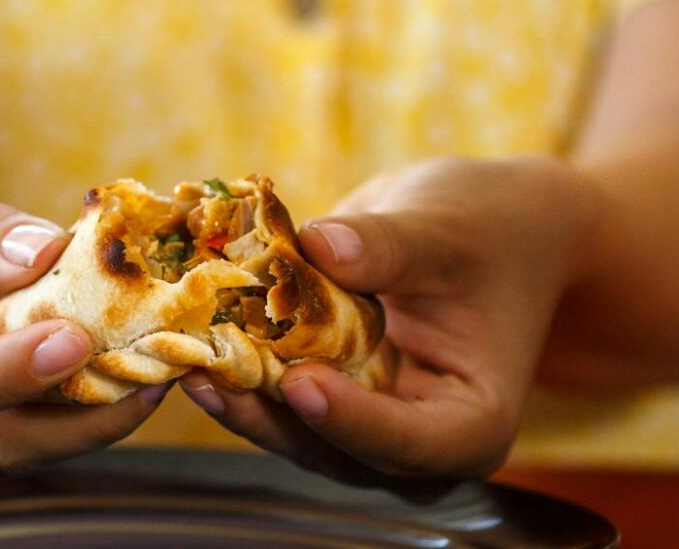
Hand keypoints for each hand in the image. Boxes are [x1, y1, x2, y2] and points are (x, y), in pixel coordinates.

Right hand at [0, 146, 168, 489]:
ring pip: (21, 451)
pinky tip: (137, 372)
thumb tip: (42, 252)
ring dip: (93, 420)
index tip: (75, 340)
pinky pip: (33, 436)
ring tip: (161, 371)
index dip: (4, 373)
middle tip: (154, 371)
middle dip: (76, 416)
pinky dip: (85, 410)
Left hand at [181, 157, 597, 479]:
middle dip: (272, 416)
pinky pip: (281, 395)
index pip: (414, 443)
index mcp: (473, 421)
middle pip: (340, 451)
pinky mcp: (332, 393)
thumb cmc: (492, 230)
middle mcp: (418, 440)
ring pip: (298, 432)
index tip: (300, 383)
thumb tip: (322, 245)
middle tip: (209, 373)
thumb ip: (391, 245)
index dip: (353, 422)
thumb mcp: (450, 230)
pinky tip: (196, 340)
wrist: (492, 228)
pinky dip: (242, 370)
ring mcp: (370, 421)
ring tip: (186, 358)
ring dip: (242, 399)